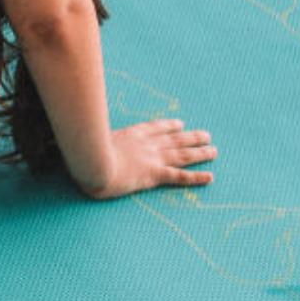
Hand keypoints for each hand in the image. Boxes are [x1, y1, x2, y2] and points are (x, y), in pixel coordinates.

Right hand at [79, 119, 216, 199]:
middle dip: (191, 137)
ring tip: (214, 150)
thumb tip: (86, 137)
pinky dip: (196, 177)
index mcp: (130, 134)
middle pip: (174, 139)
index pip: (155, 128)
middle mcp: (145, 144)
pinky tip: (210, 177)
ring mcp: (151, 158)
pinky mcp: (154, 173)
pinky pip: (179, 176)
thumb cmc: (85, 153)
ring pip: (182, 154)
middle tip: (206, 135)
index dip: (169, 126)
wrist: (91, 162)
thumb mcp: (90, 140)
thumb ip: (95, 138)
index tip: (180, 124)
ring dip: (199, 152)